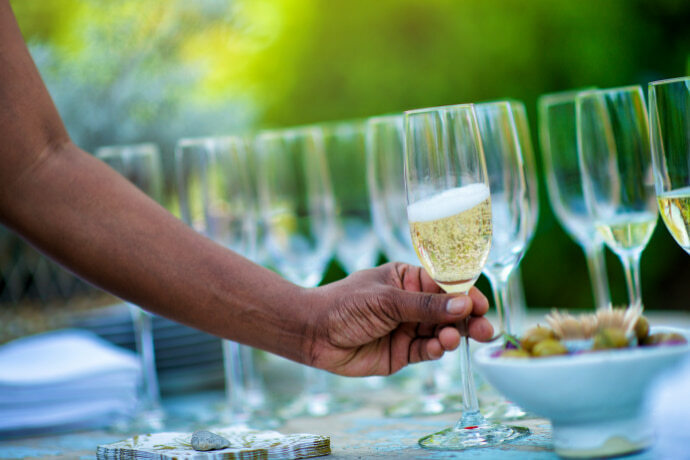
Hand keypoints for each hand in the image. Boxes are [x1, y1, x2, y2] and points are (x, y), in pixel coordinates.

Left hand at [304, 262, 493, 376]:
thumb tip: (464, 304)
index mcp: (408, 280)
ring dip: (453, 336)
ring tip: (453, 338)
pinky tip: (439, 347)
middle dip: (468, 320)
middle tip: (485, 330)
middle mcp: (412, 304)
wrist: (314, 334)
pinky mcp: (402, 353)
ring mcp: (408, 329)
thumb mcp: (386, 300)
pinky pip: (427, 351)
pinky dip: (436, 350)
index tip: (481, 304)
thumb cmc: (345, 304)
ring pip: (441, 333)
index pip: (444, 285)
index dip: (465, 294)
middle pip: (449, 311)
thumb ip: (425, 305)